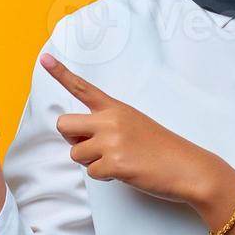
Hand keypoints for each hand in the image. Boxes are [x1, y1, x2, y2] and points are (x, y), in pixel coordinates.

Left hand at [40, 51, 222, 206]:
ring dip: (91, 162)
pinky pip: (91, 173)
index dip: (61, 73)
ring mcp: (112, 141)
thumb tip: (83, 138)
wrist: (189, 168)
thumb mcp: (135, 124)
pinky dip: (105, 177)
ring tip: (117, 161)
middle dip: (73, 140)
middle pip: (63, 125)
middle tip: (93, 147)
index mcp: (115, 108)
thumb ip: (107, 124)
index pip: (83, 88)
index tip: (44, 58)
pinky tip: (125, 171)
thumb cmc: (163, 149)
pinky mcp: (115, 163)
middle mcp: (110, 120)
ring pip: (75, 154)